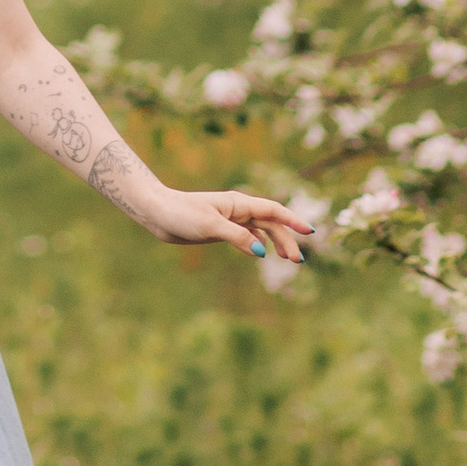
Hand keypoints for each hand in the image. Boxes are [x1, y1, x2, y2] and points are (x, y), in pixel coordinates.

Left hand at [143, 184, 314, 264]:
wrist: (157, 212)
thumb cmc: (181, 213)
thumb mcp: (210, 226)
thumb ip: (237, 238)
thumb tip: (262, 253)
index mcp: (238, 204)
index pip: (273, 211)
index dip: (293, 221)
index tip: (310, 233)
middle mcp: (238, 210)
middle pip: (271, 224)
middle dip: (287, 240)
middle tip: (298, 261)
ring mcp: (230, 219)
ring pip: (261, 231)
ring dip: (276, 243)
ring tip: (288, 259)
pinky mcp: (221, 229)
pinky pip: (247, 236)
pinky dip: (258, 244)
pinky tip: (262, 253)